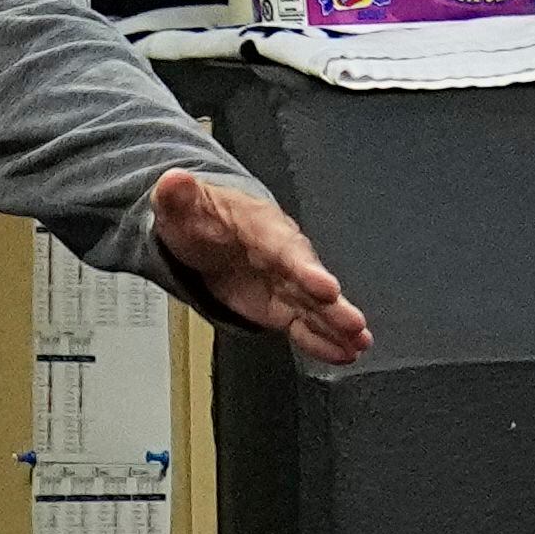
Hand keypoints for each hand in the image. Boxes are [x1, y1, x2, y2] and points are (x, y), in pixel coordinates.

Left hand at [151, 170, 370, 364]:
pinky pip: (302, 324)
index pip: (284, 246)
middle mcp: (280, 254)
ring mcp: (283, 281)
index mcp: (259, 224)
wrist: (202, 232)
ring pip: (314, 305)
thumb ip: (178, 194)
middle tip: (354, 323)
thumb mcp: (179, 202)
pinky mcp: (279, 305)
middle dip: (331, 302)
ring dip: (336, 324)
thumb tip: (174, 180)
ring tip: (360, 342)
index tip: (325, 286)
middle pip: (309, 278)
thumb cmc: (198, 215)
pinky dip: (321, 340)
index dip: (304, 267)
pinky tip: (343, 354)